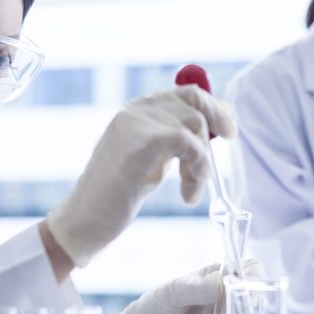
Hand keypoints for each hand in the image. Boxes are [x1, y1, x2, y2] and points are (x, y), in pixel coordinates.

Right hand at [47, 86, 234, 266]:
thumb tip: (216, 126)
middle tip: (203, 175)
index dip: (214, 109)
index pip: (186, 93)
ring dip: (201, 164)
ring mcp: (135, 124)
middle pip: (195, 106)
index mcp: (135, 112)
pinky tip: (187, 193)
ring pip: (194, 126)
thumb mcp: (151, 161)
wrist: (84, 221)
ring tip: (190, 191)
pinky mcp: (142, 143)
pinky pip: (188, 142)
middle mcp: (134, 110)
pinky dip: (196, 168)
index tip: (228, 132)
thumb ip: (175, 141)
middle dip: (208, 142)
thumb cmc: (117, 196)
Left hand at [119, 259, 262, 313]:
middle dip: (250, 300)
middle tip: (235, 306)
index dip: (252, 274)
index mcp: (219, 274)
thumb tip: (222, 282)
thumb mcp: (175, 290)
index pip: (248, 268)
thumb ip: (197, 288)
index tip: (243, 283)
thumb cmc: (159, 302)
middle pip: (254, 294)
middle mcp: (228, 295)